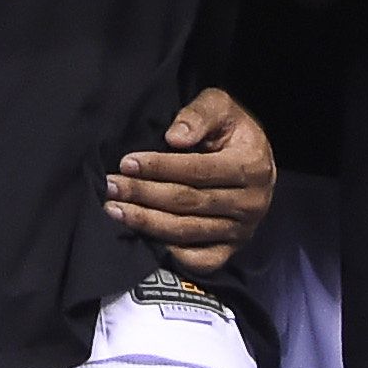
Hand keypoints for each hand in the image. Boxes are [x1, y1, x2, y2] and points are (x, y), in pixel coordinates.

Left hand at [104, 88, 275, 276]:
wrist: (256, 159)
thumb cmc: (231, 130)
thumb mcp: (220, 106)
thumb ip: (199, 115)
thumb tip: (174, 138)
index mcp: (251, 166)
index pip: (197, 170)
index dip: (160, 167)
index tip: (126, 163)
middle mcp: (251, 203)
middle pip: (187, 202)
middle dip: (144, 195)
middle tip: (111, 187)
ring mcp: (242, 231)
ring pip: (188, 231)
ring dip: (147, 223)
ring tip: (115, 210)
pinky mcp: (233, 249)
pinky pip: (200, 260)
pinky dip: (171, 253)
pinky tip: (144, 239)